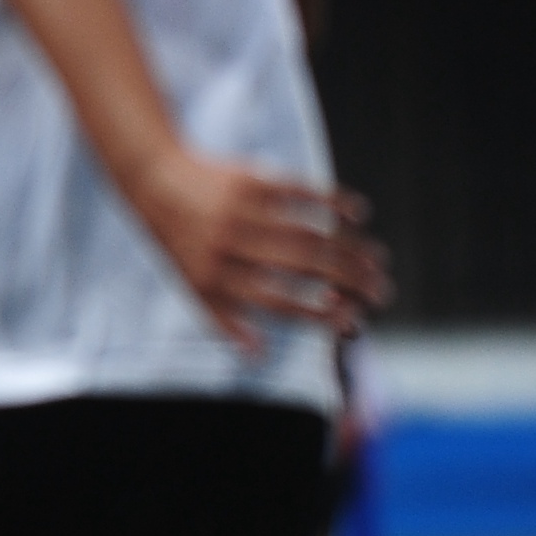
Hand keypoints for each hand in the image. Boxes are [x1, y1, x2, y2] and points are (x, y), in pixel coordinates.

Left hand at [121, 147, 389, 346]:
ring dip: (350, 247)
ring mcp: (240, 212)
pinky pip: (302, 192)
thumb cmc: (181, 242)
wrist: (154, 179)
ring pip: (309, 232)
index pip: (276, 303)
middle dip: (349, 281)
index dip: (318, 315)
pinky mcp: (251, 180)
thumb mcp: (190, 285)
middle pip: (302, 267)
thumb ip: (224, 320)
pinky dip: (334, 202)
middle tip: (380, 290)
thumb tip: (260, 356)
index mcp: (214, 278)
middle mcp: (227, 246)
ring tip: (377, 260)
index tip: (354, 321)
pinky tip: (359, 215)